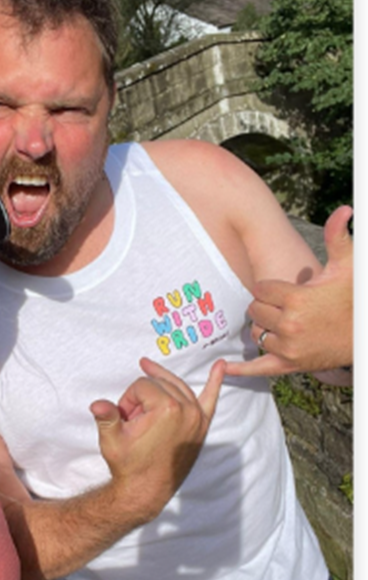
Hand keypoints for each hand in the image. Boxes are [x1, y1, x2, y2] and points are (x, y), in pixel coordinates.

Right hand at [90, 358, 224, 521]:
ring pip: (177, 386)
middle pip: (158, 383)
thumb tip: (97, 404)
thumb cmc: (129, 464)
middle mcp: (186, 410)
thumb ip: (106, 416)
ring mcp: (197, 418)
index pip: (141, 385)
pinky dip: (216, 381)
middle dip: (140, 398)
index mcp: (166, 409)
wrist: (145, 490)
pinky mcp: (202, 426)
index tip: (124, 418)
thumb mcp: (112, 439)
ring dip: (161, 388)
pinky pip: (211, 398)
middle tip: (131, 420)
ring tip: (146, 399)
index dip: (127, 399)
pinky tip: (220, 366)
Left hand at [225, 205, 352, 376]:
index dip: (269, 288)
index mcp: (296, 298)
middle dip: (266, 306)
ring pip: (256, 333)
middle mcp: (289, 324)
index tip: (284, 289)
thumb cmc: (353, 298)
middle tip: (284, 306)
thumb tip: (345, 208)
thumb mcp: (346, 267)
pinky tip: (225, 368)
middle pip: (255, 311)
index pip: (260, 290)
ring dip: (264, 327)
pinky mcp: (290, 365)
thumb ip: (338, 237)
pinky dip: (242, 370)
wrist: (365, 334)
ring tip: (284, 322)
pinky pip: (260, 368)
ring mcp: (289, 347)